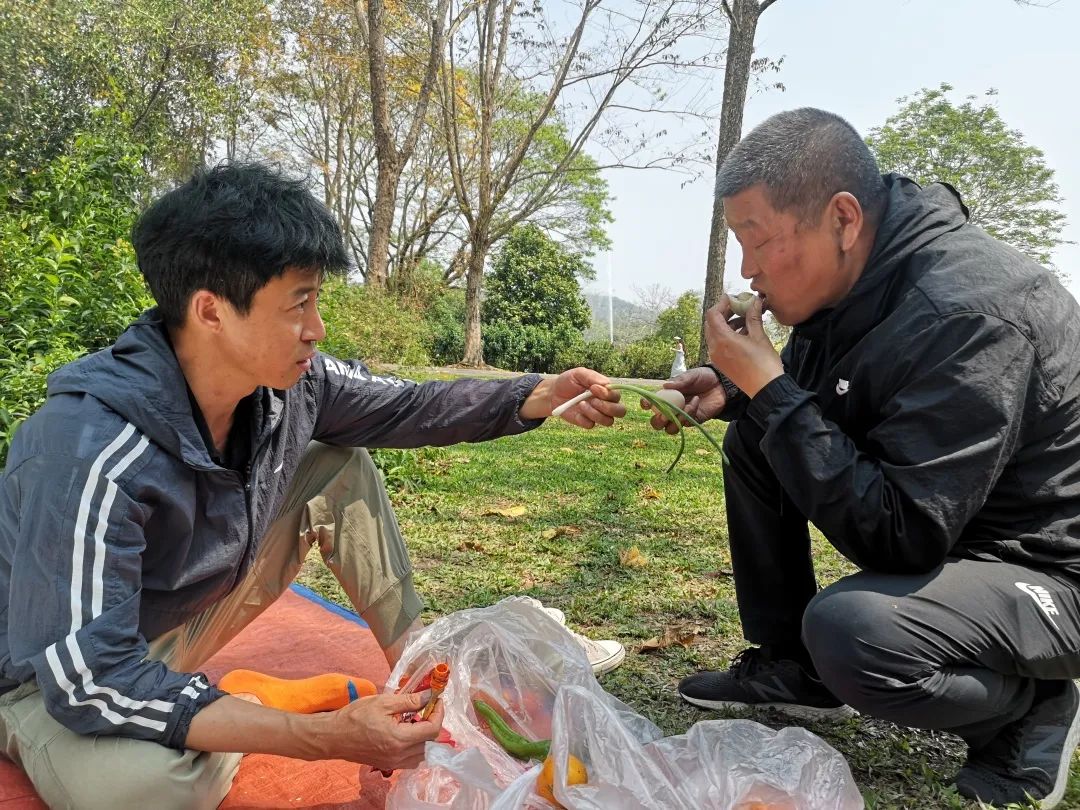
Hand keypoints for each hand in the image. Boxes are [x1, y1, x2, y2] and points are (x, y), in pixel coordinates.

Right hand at [326, 690, 443, 769]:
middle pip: (430, 743)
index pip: (432, 730)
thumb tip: (430, 696)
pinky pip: (412, 760)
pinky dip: (417, 747)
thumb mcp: (383, 702)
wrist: (334, 736)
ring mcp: (394, 763)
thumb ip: (410, 701)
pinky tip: (408, 733)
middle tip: (428, 708)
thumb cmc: (355, 716)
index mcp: (399, 739)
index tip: (437, 701)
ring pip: (423, 754)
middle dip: (434, 723)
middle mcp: (399, 755)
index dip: (439, 714)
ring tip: (418, 720)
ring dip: (426, 737)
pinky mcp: (388, 765)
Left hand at [540, 367, 625, 427]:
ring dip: (595, 413)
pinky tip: (576, 412)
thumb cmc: (568, 381)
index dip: (608, 394)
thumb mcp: (578, 374)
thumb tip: (605, 384)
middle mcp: (605, 403)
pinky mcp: (586, 422)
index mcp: (606, 391)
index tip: (593, 388)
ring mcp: (597, 414)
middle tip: (593, 400)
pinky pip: (591, 425)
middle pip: (620, 411)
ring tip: (581, 404)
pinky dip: (583, 419)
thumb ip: (592, 377)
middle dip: (608, 407)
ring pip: (608, 421)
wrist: (553, 393)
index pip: (617, 395)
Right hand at [641, 367, 727, 433]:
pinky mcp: (693, 420)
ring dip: (675, 420)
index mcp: (666, 396)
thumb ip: (679, 381)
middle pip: (657, 423)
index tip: (646, 404)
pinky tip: (696, 401)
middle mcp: (671, 408)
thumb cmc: (703, 377)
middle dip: (658, 422)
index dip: (645, 405)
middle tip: (665, 416)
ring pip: (670, 429)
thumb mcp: (691, 375)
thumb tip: (665, 385)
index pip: (650, 404)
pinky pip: (686, 423)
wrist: (721, 384)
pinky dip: (689, 413)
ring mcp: (681, 416)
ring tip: (684, 408)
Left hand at [704, 294, 782, 397]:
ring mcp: (716, 357)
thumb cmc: (764, 364)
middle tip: (738, 306)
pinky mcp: (721, 363)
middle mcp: (715, 348)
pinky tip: (743, 331)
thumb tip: (755, 301)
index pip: (713, 315)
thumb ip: (753, 317)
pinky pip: (719, 343)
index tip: (732, 297)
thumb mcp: (759, 337)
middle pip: (711, 323)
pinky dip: (727, 334)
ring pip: (715, 333)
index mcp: (722, 340)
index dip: (722, 303)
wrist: (766, 389)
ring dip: (727, 323)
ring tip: (745, 318)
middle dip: (724, 312)